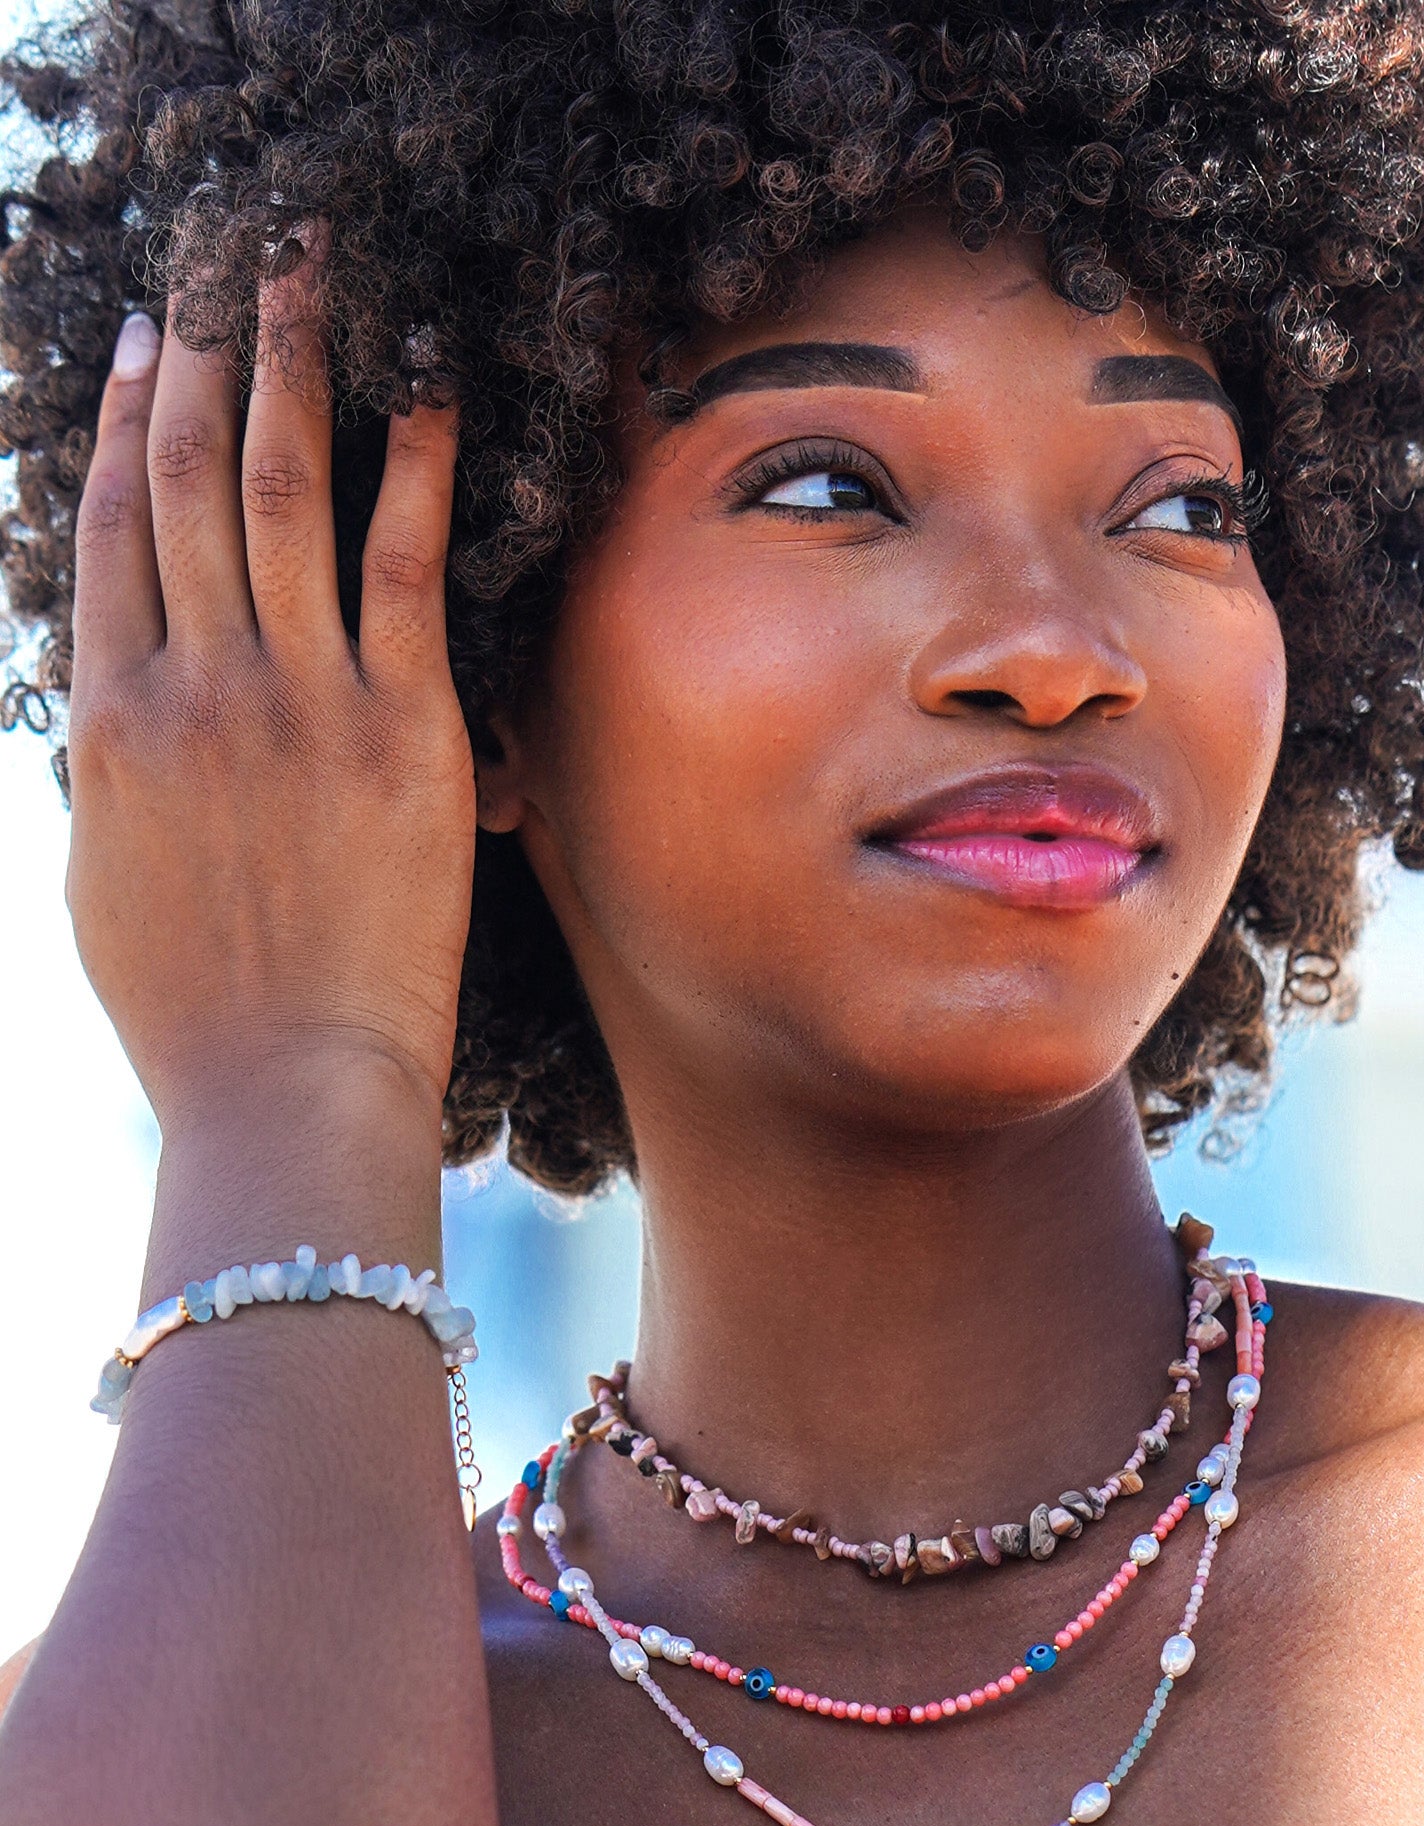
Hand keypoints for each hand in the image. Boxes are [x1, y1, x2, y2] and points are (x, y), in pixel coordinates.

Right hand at [65, 241, 473, 1133]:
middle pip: (191, 482)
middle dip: (208, 355)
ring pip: (285, 494)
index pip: (113, 529)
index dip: (131, 423)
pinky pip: (404, 570)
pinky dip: (416, 472)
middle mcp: (194, 682)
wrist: (284, 1084)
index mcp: (114, 714)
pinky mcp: (400, 731)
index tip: (151, 344)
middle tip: (226, 254)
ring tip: (307, 275)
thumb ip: (113, 767)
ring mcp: (297, 698)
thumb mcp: (106, 873)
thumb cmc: (194, 1008)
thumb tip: (122, 702)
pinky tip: (429, 395)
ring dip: (295, 369)